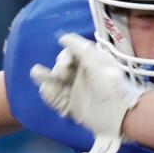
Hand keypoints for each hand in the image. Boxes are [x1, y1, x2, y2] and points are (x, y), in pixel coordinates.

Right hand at [31, 33, 141, 152]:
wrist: (117, 115)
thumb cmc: (110, 86)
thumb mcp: (96, 62)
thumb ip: (79, 48)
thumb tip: (63, 37)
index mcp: (91, 64)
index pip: (71, 55)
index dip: (65, 57)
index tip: (65, 63)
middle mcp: (82, 77)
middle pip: (62, 68)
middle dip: (59, 68)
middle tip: (61, 75)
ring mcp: (76, 92)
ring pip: (55, 82)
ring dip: (45, 77)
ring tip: (36, 72)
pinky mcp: (71, 106)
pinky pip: (55, 98)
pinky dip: (49, 93)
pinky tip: (46, 89)